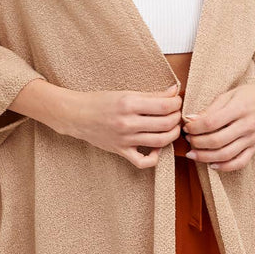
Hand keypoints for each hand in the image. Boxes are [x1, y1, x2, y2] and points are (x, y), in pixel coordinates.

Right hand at [62, 83, 182, 168]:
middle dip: (177, 118)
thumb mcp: (126, 93)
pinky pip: (143, 162)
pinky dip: (155, 157)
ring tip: (172, 128)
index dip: (176, 103)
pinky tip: (157, 148)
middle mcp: (127, 123)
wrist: (77, 115)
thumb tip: (174, 91)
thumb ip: (152, 94)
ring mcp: (124, 139)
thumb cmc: (101, 102)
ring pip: (159, 142)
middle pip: (165, 124)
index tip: (177, 101)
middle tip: (176, 113)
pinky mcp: (121, 151)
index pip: (164, 106)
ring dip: (172, 134)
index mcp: (129, 104)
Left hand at [182, 71, 254, 170]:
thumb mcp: (229, 94)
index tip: (187, 127)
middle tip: (188, 140)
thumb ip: (210, 109)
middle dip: (197, 143)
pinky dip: (225, 167)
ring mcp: (253, 138)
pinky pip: (240, 162)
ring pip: (226, 154)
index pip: (211, 122)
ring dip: (206, 157)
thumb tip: (190, 120)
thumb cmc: (249, 94)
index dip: (195, 127)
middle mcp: (247, 125)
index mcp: (239, 109)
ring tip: (193, 154)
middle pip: (217, 141)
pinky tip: (212, 164)